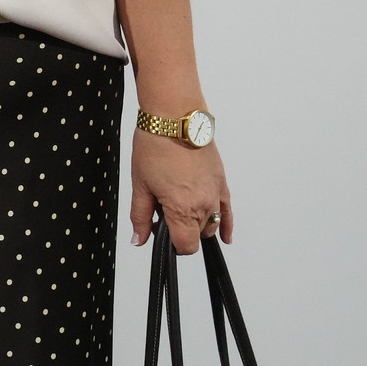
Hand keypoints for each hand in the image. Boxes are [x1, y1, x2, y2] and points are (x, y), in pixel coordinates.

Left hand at [130, 131, 231, 254]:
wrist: (175, 119)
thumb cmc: (155, 147)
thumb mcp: (140, 185)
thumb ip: (140, 216)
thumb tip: (139, 240)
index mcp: (183, 209)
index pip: (186, 246)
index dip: (172, 245)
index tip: (161, 234)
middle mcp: (204, 205)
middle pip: (197, 235)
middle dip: (181, 230)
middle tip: (163, 211)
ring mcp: (216, 194)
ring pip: (210, 224)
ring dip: (197, 223)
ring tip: (179, 205)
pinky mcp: (222, 183)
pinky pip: (228, 212)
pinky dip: (225, 225)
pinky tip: (225, 236)